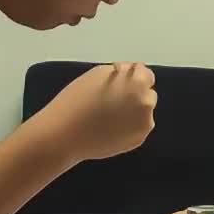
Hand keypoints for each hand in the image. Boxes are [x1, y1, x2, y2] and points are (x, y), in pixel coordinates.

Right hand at [34, 62, 156, 160]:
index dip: (133, 78)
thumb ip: (121, 72)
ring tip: (109, 116)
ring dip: (133, 112)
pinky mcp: (138, 140)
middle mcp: (147, 103)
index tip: (120, 84)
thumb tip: (132, 73)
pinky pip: (137, 128)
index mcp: (138, 83)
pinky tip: (110, 128)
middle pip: (147, 94)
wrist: (65, 134)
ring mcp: (144, 124)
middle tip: (112, 101)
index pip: (146, 75)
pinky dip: (128, 127)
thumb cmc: (78, 99)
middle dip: (135, 95)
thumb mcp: (99, 73)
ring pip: (143, 113)